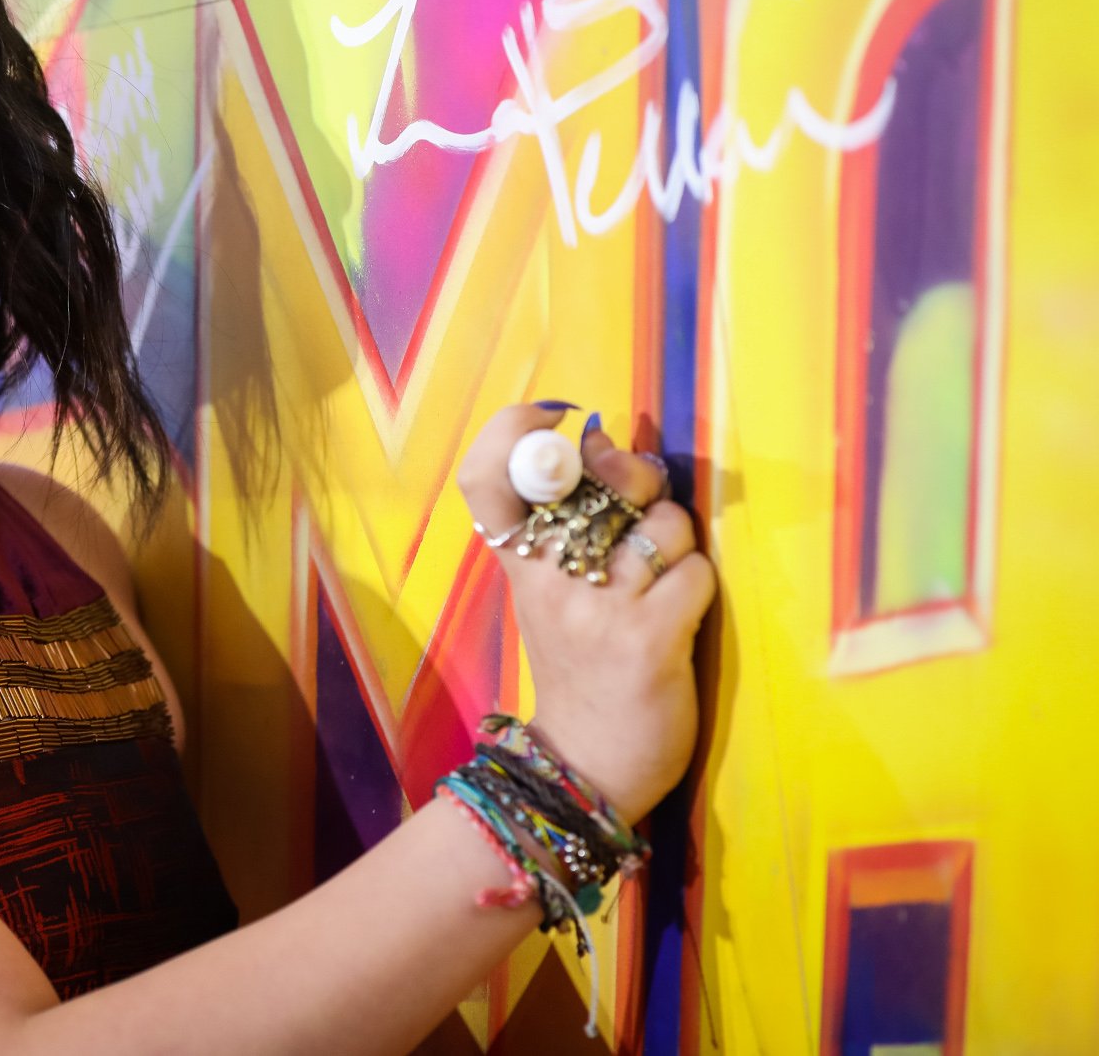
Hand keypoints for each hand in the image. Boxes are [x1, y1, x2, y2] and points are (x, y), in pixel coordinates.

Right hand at [455, 405, 715, 823]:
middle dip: (637, 477)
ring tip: (662, 580)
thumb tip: (604, 441)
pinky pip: (695, 572)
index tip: (553, 419)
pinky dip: (699, 587)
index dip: (514, 429)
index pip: (486, 477)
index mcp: (517, 566)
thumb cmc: (577, 669)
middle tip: (642, 503)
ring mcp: (598, 609)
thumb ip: (569, 527)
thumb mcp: (548, 595)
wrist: (587, 767)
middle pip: (596, 479)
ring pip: (662, 525)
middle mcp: (549, 580)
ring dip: (679, 543)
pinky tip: (681, 617)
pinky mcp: (648, 639)